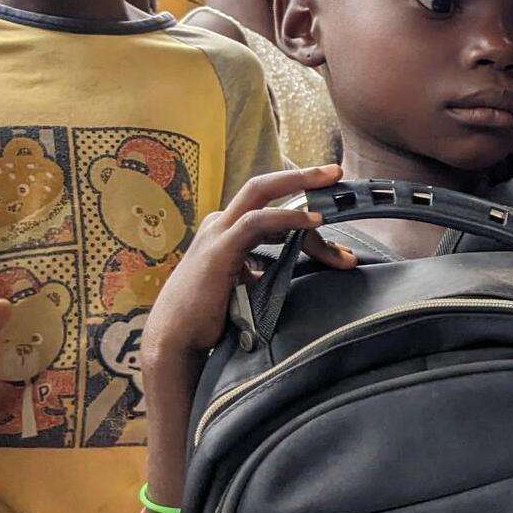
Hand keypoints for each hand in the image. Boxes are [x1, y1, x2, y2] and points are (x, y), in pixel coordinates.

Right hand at [141, 165, 354, 371]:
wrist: (175, 341)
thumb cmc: (209, 317)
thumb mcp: (244, 286)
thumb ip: (263, 271)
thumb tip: (293, 271)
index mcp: (225, 231)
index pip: (270, 210)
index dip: (305, 218)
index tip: (337, 239)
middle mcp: (220, 225)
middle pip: (262, 187)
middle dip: (301, 176)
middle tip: (336, 171)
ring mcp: (217, 234)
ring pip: (259, 193)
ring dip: (299, 186)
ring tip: (332, 185)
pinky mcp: (219, 251)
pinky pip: (256, 222)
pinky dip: (287, 218)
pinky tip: (313, 221)